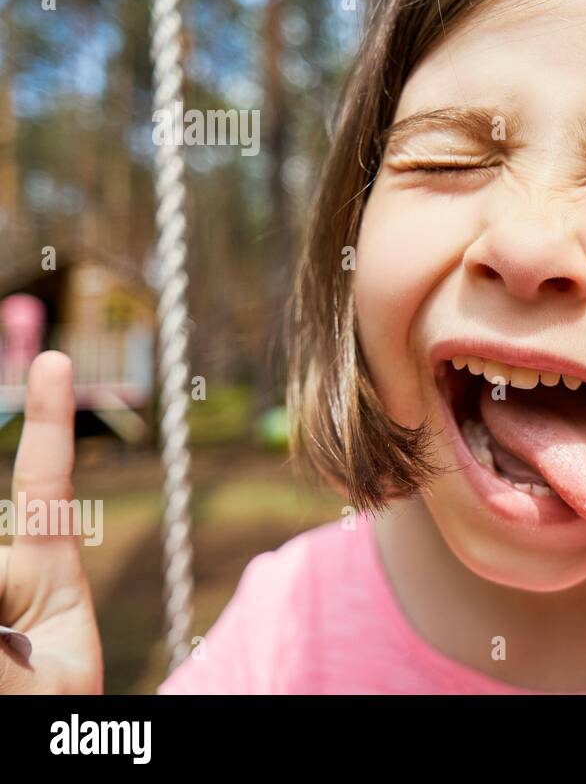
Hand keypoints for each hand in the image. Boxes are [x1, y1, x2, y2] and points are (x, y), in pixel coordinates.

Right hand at [0, 352, 102, 693]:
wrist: (45, 752)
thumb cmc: (52, 725)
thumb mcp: (38, 684)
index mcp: (49, 580)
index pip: (46, 490)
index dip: (50, 425)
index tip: (59, 361)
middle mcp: (4, 578)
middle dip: (4, 594)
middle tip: (13, 648)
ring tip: (6, 667)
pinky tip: (1, 658)